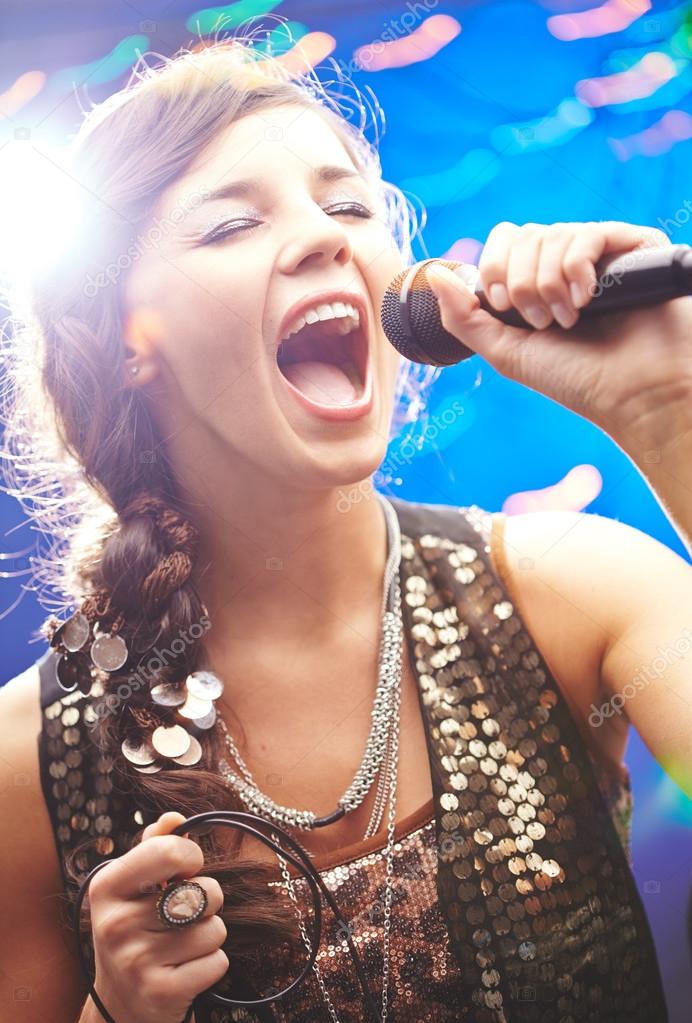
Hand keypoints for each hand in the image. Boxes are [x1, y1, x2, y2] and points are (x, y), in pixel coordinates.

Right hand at [87, 811, 227, 1022]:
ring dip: (209, 935)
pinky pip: (218, 961)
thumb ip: (154, 845)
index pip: (170, 850)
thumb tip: (174, 816)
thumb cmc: (135, 931)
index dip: (191, 855)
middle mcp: (116, 924)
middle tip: (183, 914)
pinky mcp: (160, 992)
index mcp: (107, 887)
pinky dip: (211, 964)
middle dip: (208, 900)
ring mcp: (136, 962)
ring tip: (182, 945)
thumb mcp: (133, 886)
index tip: (186, 869)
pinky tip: (185, 969)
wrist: (119, 1004)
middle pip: (204, 892)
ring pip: (215, 929)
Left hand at [428, 221, 691, 447]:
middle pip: (524, 235)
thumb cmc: (575, 379)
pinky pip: (589, 233)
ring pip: (552, 235)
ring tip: (569, 319)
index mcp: (539, 280)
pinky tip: (586, 299)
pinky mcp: (635, 248)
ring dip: (549, 284)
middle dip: (521, 283)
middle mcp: (569, 262)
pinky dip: (576, 268)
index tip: (504, 306)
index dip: (495, 267)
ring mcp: (602, 254)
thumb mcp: (505, 352)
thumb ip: (465, 317)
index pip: (505, 240)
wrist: (631, 394)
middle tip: (541, 321)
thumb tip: (434, 274)